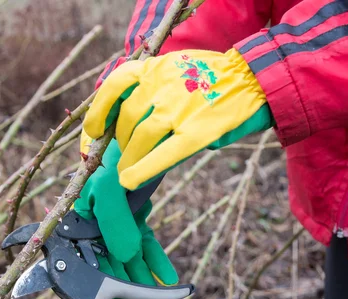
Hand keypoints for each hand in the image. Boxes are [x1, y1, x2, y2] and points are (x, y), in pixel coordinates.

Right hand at [74, 139, 177, 298]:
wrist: (138, 131)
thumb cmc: (116, 155)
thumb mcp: (111, 187)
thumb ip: (115, 224)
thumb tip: (128, 258)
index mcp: (77, 221)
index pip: (82, 265)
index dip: (96, 291)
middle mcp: (93, 225)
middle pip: (107, 268)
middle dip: (123, 296)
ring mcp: (115, 222)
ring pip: (128, 261)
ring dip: (142, 285)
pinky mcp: (135, 215)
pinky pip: (145, 243)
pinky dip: (156, 261)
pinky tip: (168, 280)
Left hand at [82, 48, 274, 190]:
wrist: (255, 78)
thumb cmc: (212, 80)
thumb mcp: (177, 70)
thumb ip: (153, 92)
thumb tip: (128, 126)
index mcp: (156, 68)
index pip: (115, 86)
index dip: (98, 111)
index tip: (92, 131)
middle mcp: (162, 86)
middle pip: (127, 119)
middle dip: (120, 141)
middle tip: (123, 155)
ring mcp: (178, 109)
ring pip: (139, 138)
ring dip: (128, 158)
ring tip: (126, 171)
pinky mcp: (196, 132)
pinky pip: (162, 154)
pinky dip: (142, 169)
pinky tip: (128, 181)